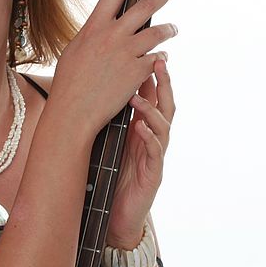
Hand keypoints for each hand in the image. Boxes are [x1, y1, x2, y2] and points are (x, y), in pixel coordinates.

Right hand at [51, 0, 181, 137]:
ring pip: (159, 32)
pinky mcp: (138, 72)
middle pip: (146, 4)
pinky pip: (157, 59)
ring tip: (173, 29)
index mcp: (94, 27)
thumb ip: (94, 35)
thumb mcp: (75, 51)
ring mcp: (126, 53)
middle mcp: (112, 35)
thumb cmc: (69, 84)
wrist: (74, 111)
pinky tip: (158, 62)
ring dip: (169, 29)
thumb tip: (106, 26)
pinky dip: (160, 59)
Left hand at [105, 58, 174, 247]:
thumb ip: (111, 118)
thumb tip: (99, 88)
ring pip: (162, 127)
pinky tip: (140, 128)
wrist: (115, 214)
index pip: (153, 97)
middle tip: (158, 61)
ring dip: (152, 109)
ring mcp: (155, 156)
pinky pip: (155, 154)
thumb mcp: (110, 142)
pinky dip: (148, 139)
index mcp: (143, 129)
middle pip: (165, 106)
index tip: (147, 52)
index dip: (152, 76)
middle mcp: (154, 140)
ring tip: (139, 96)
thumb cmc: (112, 175)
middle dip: (163, 84)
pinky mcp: (153, 175)